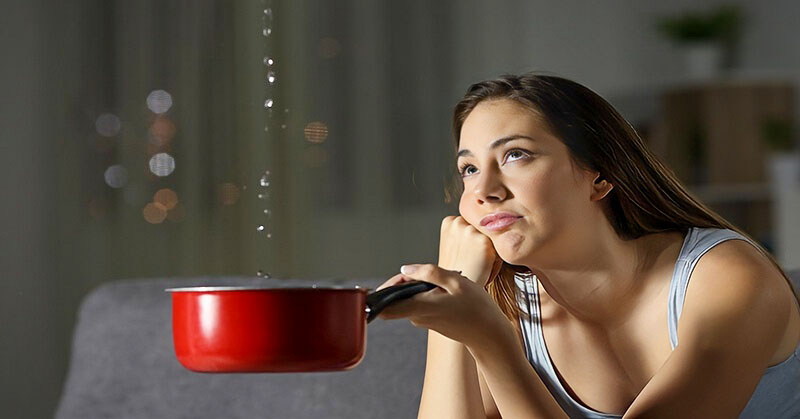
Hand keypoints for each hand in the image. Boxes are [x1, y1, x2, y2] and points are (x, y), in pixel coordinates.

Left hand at [376, 264, 511, 348]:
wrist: (490, 335)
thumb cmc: (477, 308)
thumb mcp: (456, 281)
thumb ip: (428, 272)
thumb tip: (405, 269)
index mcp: (419, 307)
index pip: (384, 307)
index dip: (383, 290)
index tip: (401, 276)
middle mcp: (416, 317)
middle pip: (394, 299)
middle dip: (403, 282)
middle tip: (424, 274)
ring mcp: (422, 320)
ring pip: (408, 299)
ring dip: (419, 285)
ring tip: (443, 282)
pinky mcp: (429, 321)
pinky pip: (419, 303)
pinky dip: (427, 293)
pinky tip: (447, 291)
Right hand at [438, 216, 503, 286]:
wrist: (457, 291)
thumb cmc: (457, 271)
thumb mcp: (454, 245)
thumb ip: (465, 232)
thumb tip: (487, 224)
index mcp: (449, 221)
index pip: (473, 221)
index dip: (473, 237)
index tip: (467, 251)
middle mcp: (458, 222)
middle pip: (482, 225)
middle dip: (482, 239)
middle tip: (473, 258)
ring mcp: (471, 230)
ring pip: (492, 234)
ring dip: (491, 247)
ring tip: (478, 263)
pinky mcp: (483, 241)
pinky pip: (500, 245)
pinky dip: (496, 258)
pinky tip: (484, 266)